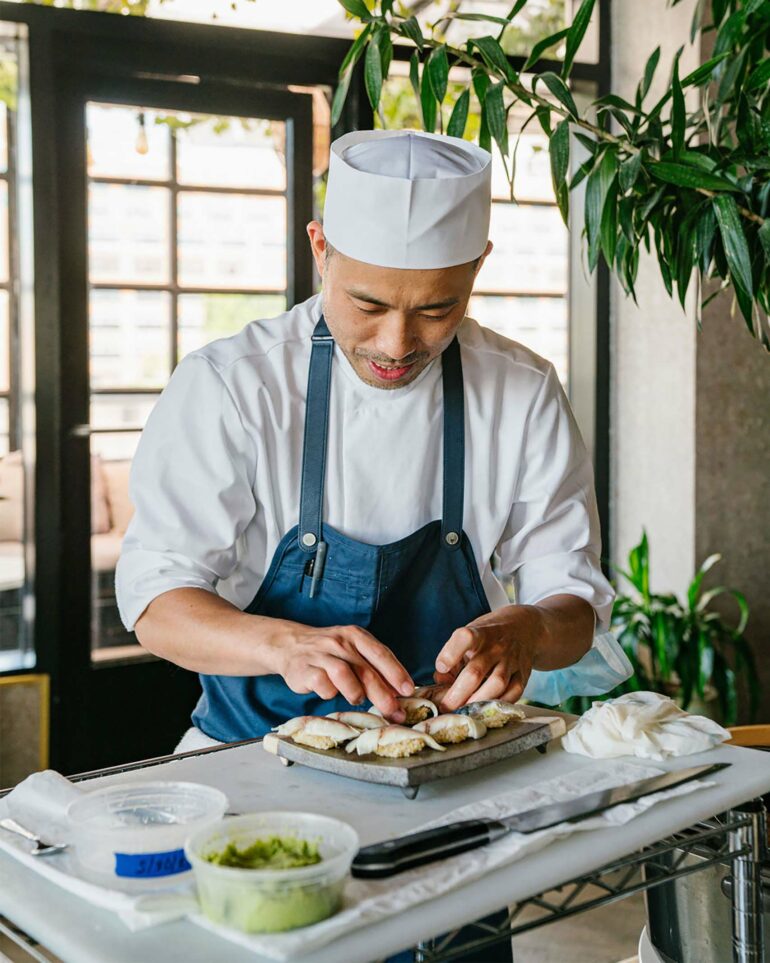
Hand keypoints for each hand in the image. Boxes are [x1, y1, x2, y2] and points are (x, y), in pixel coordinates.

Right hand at [268, 620, 413, 720]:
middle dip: (382, 694)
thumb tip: (399, 691)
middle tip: (394, 711)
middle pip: (365, 670)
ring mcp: (321, 655)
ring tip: (357, 699)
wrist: (291, 645)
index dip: (396, 673)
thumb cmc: (330, 652)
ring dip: (355, 693)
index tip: (408, 690)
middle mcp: (339, 642)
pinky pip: (322, 686)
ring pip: (344, 676)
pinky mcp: (305, 669)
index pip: (380, 653)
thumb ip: (374, 668)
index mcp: (356, 635)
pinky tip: (330, 692)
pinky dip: (330, 694)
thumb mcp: (353, 651)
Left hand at [434, 606, 543, 710]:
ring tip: (463, 712)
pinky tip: (485, 710)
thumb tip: (440, 680)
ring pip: (496, 684)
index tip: (441, 668)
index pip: (465, 638)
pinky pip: (513, 694)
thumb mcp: (469, 637)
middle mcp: (496, 646)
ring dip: (477, 702)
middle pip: (476, 672)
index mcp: (479, 633)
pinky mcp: (523, 675)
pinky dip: (497, 704)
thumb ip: (453, 657)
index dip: (450, 654)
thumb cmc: (488, 636)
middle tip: (446, 707)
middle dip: (458, 694)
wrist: (524, 628)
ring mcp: (512, 661)